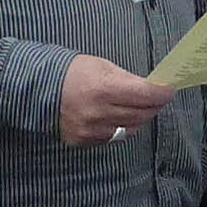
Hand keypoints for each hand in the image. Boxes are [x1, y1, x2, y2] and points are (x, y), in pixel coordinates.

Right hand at [59, 54, 174, 146]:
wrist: (37, 90)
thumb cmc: (71, 72)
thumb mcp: (101, 66)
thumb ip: (127, 80)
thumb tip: (150, 89)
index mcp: (104, 89)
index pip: (146, 95)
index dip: (162, 93)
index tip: (169, 90)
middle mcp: (100, 113)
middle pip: (142, 114)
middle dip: (154, 105)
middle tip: (158, 99)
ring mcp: (92, 130)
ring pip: (131, 128)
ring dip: (139, 118)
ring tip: (139, 107)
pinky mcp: (85, 141)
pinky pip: (113, 137)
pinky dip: (120, 127)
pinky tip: (117, 117)